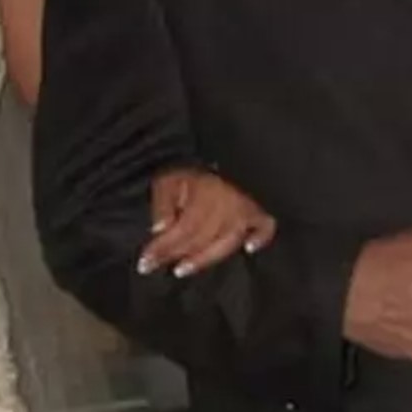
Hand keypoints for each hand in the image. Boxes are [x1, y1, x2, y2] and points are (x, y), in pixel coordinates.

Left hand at [137, 168, 276, 278]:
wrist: (223, 142)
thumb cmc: (192, 163)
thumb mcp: (169, 176)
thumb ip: (163, 202)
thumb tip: (159, 229)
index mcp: (205, 193)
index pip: (183, 229)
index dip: (163, 248)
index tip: (144, 263)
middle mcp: (228, 203)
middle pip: (202, 239)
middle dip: (176, 254)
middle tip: (155, 267)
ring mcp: (247, 207)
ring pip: (228, 241)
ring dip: (205, 258)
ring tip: (183, 269)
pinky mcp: (262, 206)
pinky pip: (267, 225)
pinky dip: (260, 238)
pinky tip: (250, 248)